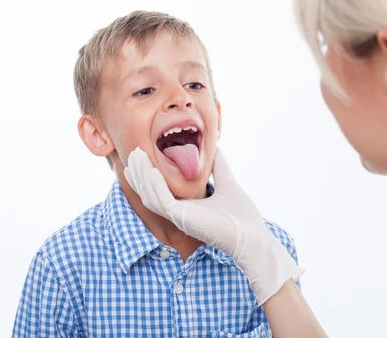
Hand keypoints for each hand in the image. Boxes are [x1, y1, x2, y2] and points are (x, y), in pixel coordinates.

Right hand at [124, 147, 303, 304]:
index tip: (142, 155)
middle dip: (140, 173)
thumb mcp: (228, 184)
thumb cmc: (242, 218)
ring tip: (137, 157)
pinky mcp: (183, 219)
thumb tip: (216, 148)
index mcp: (187, 207)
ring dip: (142, 177)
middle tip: (133, 153)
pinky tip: (152, 171)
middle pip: (150, 193)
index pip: (160, 191)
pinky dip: (155, 186)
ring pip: (151, 197)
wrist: (253, 238)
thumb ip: (219, 167)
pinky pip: (162, 202)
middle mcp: (180, 213)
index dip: (148, 174)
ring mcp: (180, 217)